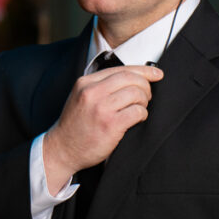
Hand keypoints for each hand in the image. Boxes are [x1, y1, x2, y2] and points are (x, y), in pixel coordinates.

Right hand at [43, 64, 163, 192]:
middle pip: (131, 79)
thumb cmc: (75, 125)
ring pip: (136, 94)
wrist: (62, 149)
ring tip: (139, 110)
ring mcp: (101, 108)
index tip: (156, 73)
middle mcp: (92, 92)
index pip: (120, 69)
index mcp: (85, 82)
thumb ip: (100, 86)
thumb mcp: (81, 97)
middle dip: (146, 86)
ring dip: (144, 102)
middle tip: (147, 97)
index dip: (143, 70)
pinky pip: (137, 112)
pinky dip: (142, 115)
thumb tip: (133, 79)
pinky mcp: (110, 125)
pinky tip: (137, 120)